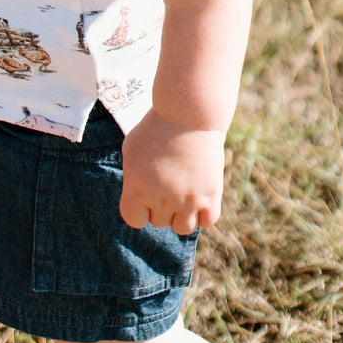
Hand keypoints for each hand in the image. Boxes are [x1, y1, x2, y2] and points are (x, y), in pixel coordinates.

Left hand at [119, 111, 225, 233]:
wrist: (189, 114)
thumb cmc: (157, 128)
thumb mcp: (132, 149)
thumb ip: (133, 178)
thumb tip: (138, 197)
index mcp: (137, 188)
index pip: (134, 220)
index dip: (139, 210)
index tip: (144, 195)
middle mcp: (161, 198)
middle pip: (159, 222)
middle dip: (161, 207)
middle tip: (167, 183)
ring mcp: (187, 199)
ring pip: (182, 228)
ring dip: (181, 214)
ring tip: (183, 193)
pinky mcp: (210, 195)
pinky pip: (206, 221)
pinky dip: (203, 213)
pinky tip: (199, 195)